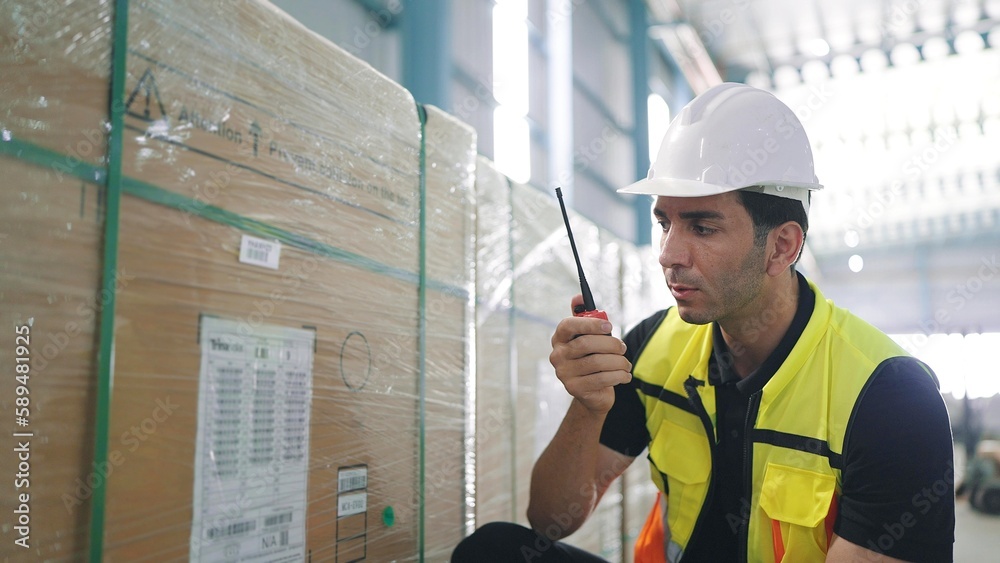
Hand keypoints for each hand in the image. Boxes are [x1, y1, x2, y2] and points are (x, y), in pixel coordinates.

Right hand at [549, 295, 631, 414]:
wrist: (591, 392)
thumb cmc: (592, 358)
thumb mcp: (590, 337)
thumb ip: (586, 317)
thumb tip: (578, 296)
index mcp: (560, 338)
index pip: (568, 325)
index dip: (590, 323)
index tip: (609, 326)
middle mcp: (557, 355)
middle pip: (586, 344)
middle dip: (611, 344)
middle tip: (623, 347)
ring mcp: (563, 373)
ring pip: (596, 362)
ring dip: (618, 362)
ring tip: (626, 364)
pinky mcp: (574, 388)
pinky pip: (601, 379)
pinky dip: (618, 376)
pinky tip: (625, 375)